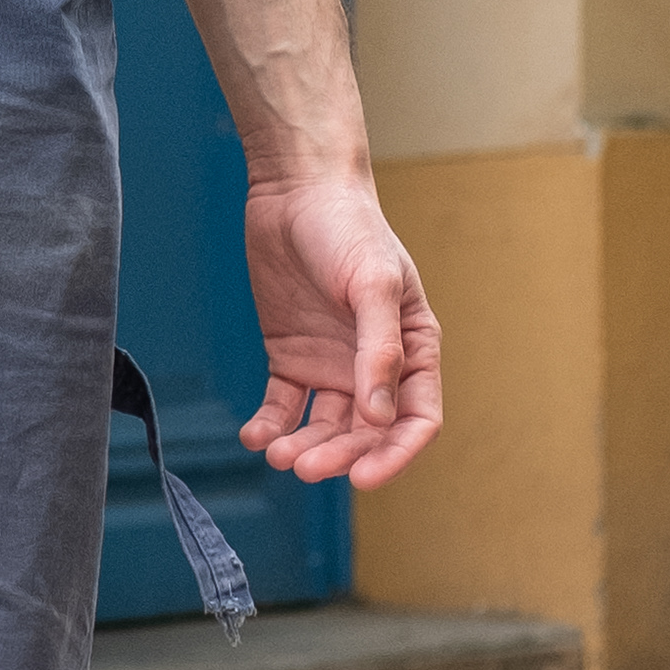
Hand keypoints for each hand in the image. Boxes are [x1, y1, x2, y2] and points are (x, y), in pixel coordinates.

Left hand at [236, 173, 443, 485]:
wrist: (295, 190)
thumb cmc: (348, 228)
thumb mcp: (373, 284)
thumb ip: (380, 351)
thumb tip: (380, 419)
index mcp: (412, 349)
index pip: (416, 420)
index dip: (395, 455)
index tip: (362, 478)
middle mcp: (374, 365)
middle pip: (365, 432)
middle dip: (339, 455)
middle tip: (305, 466)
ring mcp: (331, 363)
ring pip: (322, 425)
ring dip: (303, 446)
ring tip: (276, 453)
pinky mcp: (290, 355)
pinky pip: (284, 404)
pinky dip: (270, 424)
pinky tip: (254, 435)